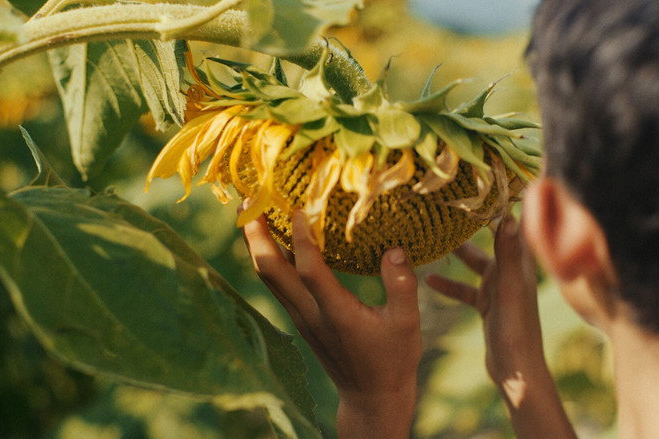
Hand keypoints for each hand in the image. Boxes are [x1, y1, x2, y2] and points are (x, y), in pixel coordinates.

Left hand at [241, 206, 421, 438]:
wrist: (371, 396)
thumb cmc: (393, 359)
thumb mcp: (408, 325)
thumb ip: (402, 286)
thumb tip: (395, 249)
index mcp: (336, 314)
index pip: (309, 269)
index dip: (300, 238)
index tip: (298, 207)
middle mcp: (310, 314)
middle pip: (270, 271)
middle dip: (255, 235)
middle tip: (250, 200)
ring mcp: (301, 317)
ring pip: (267, 276)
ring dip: (255, 243)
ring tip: (252, 211)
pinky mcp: (300, 319)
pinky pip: (277, 283)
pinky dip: (269, 257)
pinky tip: (272, 239)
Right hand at [426, 215, 542, 383]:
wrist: (516, 370)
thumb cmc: (515, 330)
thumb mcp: (508, 289)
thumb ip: (507, 254)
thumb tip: (509, 214)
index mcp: (519, 265)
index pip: (510, 227)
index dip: (498, 206)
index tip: (480, 185)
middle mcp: (511, 273)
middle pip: (489, 241)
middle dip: (471, 225)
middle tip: (449, 207)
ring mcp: (499, 290)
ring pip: (474, 264)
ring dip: (456, 254)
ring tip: (433, 238)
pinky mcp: (488, 306)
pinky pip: (466, 290)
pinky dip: (449, 284)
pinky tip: (428, 280)